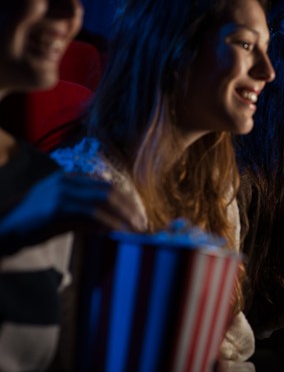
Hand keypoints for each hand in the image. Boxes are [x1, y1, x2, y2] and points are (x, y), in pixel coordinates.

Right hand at [0, 171, 146, 250]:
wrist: (3, 230)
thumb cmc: (33, 225)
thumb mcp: (63, 216)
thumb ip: (85, 216)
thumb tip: (110, 225)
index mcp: (69, 179)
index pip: (106, 186)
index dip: (126, 200)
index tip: (139, 214)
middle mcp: (67, 182)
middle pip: (109, 191)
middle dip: (130, 208)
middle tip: (142, 223)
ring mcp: (62, 192)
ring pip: (104, 200)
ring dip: (124, 216)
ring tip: (135, 230)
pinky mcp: (58, 208)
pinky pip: (92, 214)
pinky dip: (109, 223)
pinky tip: (118, 232)